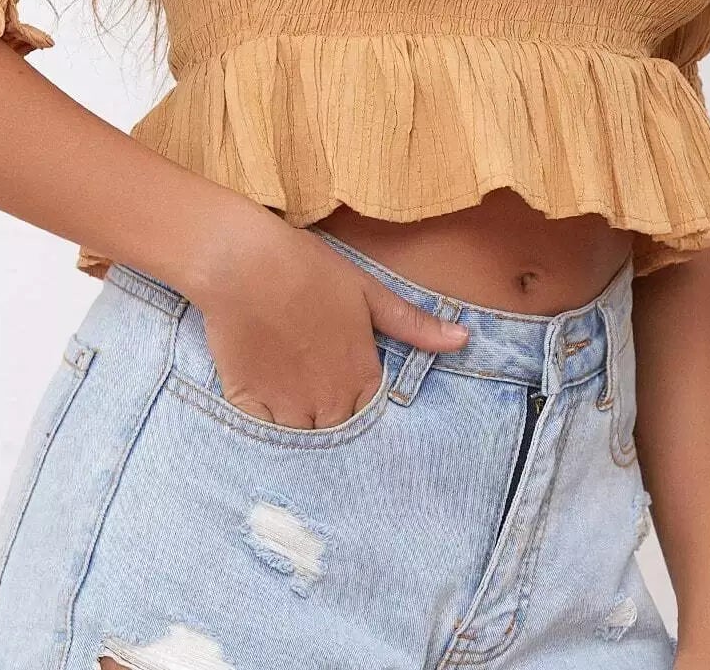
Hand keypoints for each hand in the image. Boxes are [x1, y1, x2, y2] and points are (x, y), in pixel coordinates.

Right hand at [193, 214, 470, 428]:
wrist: (245, 264)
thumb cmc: (309, 270)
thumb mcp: (369, 291)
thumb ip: (414, 324)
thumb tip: (464, 339)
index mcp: (360, 375)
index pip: (374, 418)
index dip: (366, 412)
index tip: (356, 400)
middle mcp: (329, 401)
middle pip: (340, 435)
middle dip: (337, 427)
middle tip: (326, 407)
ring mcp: (287, 407)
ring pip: (305, 444)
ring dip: (306, 435)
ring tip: (301, 416)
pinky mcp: (249, 405)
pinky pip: (265, 440)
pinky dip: (269, 436)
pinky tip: (269, 418)